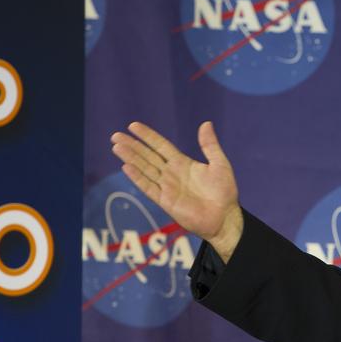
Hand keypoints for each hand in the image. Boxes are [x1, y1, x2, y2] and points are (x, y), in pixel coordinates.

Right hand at [109, 121, 243, 261]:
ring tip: (117, 146)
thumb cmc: (224, 192)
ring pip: (144, 169)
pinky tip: (126, 167)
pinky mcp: (165, 201)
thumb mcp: (219, 164)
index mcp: (182, 163)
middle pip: (147, 156)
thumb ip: (210, 145)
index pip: (161, 146)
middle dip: (132, 145)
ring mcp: (167, 187)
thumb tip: (206, 123)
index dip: (148, 136)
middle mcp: (171, 173)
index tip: (133, 126)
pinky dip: (137, 177)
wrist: (224, 218)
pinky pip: (148, 187)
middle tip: (116, 135)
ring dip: (130, 158)